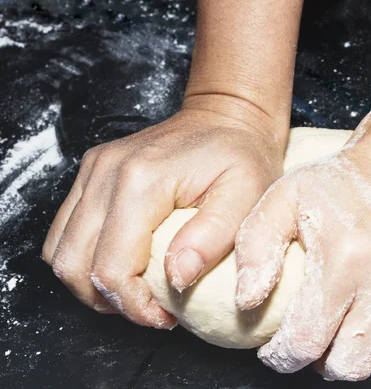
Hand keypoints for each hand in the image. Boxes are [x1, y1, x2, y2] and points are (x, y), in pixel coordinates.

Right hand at [43, 95, 285, 327]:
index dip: (133, 306)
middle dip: (109, 301)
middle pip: (74, 265)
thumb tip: (176, 278)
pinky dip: (86, 259)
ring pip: (60, 251)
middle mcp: (106, 172)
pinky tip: (123, 264)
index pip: (111, 267)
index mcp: (142, 180)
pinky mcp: (92, 174)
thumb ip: (212, 238)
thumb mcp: (247, 195)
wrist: (226, 117)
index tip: (165, 316)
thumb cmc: (241, 156)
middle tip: (150, 309)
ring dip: (92, 283)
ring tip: (135, 290)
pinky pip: (67, 231)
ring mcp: (93, 170)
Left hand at [234, 116, 370, 380]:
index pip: (307, 342)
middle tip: (320, 341)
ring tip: (358, 333)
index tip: (279, 352)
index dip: (284, 357)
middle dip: (327, 363)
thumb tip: (246, 302)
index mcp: (344, 258)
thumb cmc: (344, 181)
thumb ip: (256, 249)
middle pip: (353, 364)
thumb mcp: (284, 197)